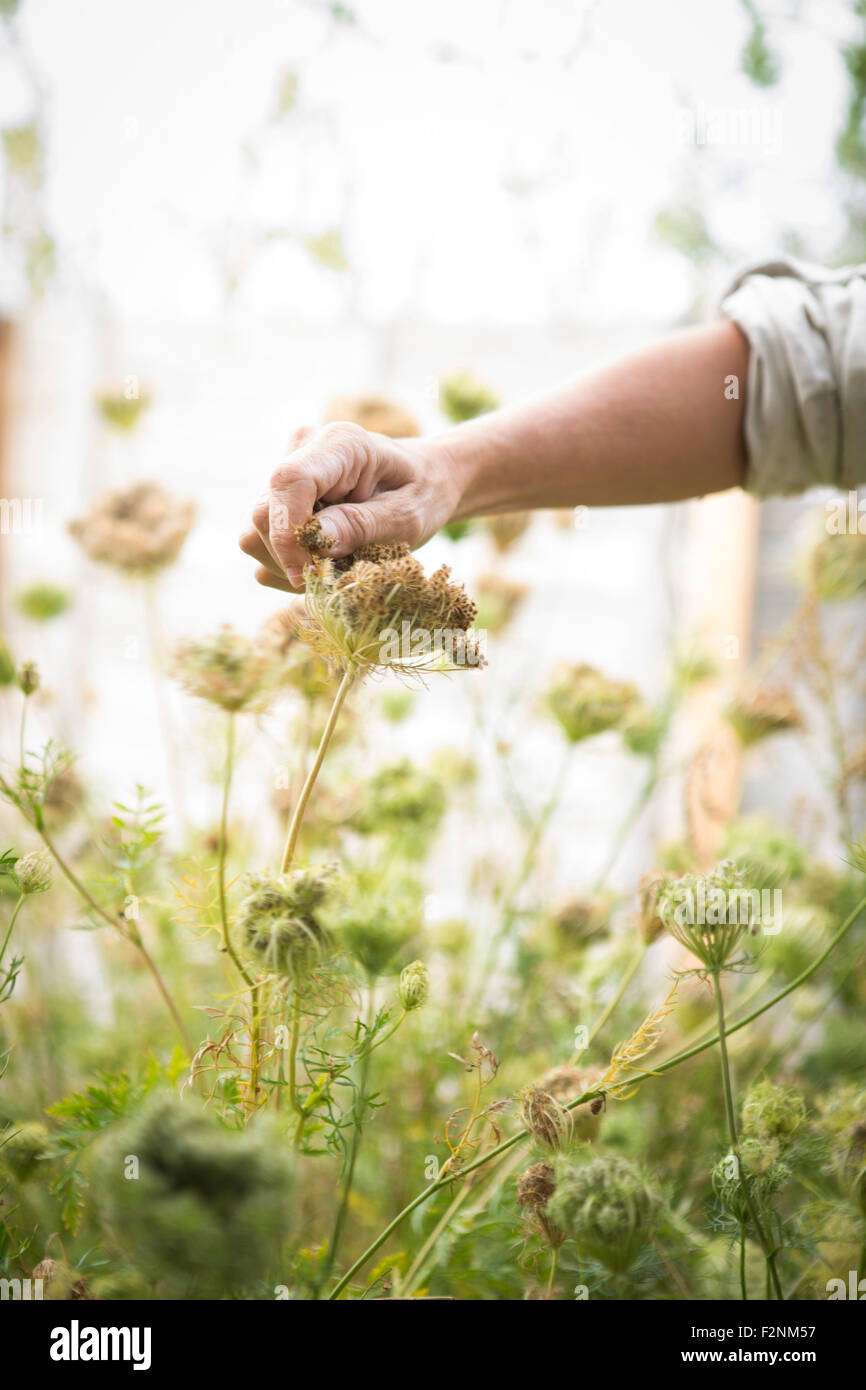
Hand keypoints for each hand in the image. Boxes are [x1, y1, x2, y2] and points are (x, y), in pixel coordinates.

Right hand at [240, 422, 460, 591]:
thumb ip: (363, 525)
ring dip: (288, 566)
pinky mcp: (277, 499)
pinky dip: (286, 565)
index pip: (289, 481)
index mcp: (340, 444)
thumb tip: (317, 543)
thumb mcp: (408, 516)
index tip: (308, 574)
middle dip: (293, 558)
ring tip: (336, 567)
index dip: (289, 534)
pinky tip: (323, 562)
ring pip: (254, 533)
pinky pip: (258, 543)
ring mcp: (285, 474)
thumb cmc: (423, 494)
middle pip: (263, 514)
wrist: (423, 481)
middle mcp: (303, 451)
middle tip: (338, 574)